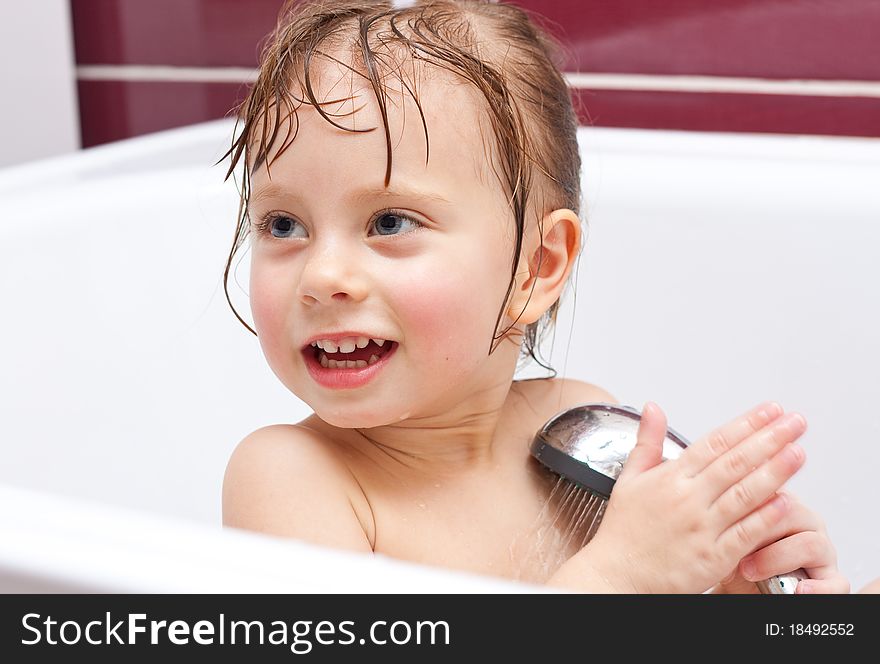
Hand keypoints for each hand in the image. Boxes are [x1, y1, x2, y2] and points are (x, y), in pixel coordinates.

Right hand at [572, 401, 806, 592]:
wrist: (615, 576)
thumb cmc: (623, 531)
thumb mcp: (629, 479)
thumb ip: (647, 442)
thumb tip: (653, 408)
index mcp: (670, 478)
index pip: (715, 443)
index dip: (746, 424)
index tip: (770, 410)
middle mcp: (688, 499)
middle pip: (735, 462)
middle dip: (769, 439)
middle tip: (795, 422)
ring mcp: (702, 528)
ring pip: (745, 494)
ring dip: (775, 472)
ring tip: (798, 452)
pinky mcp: (712, 558)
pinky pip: (745, 535)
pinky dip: (766, 518)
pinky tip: (787, 502)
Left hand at [717, 491, 847, 592]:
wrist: (740, 585)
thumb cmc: (733, 554)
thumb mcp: (725, 530)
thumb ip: (727, 511)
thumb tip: (712, 494)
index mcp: (780, 501)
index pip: (770, 488)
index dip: (748, 499)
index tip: (726, 509)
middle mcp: (804, 521)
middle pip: (791, 512)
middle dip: (759, 529)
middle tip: (732, 546)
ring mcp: (820, 548)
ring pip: (810, 544)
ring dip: (776, 559)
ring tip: (750, 571)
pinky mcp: (830, 577)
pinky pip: (835, 582)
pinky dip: (818, 589)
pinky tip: (797, 590)